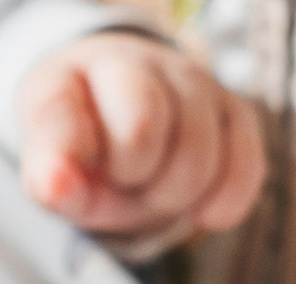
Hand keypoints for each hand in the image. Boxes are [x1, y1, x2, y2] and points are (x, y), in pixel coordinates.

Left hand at [19, 32, 264, 257]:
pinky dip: (222, 204)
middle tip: (124, 182)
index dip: (65, 158)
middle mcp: (131, 61)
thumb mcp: (58, 177)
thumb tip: (55, 187)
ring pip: (197, 151)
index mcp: (68, 75)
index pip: (62, 112)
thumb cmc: (92, 159)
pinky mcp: (234, 110)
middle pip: (143, 126)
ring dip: (178, 197)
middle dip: (134, 178)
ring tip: (158, 192)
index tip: (63, 181)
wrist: (135, 140)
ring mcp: (189, 80)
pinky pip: (243, 165)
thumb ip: (51, 183)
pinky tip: (202, 211)